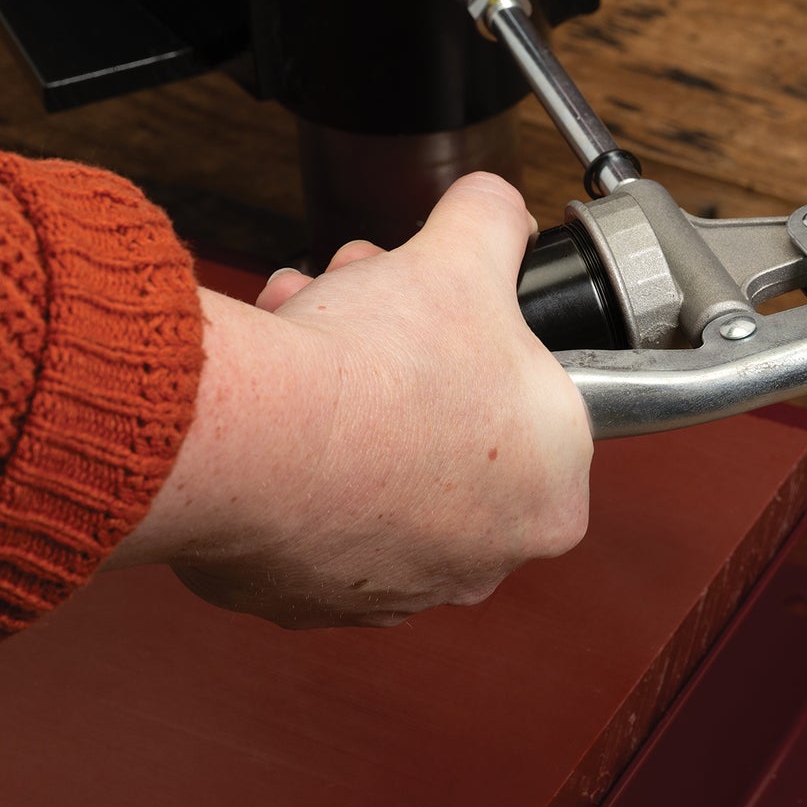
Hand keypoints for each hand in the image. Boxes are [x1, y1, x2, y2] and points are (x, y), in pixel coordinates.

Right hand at [105, 173, 592, 627]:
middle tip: (358, 303)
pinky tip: (272, 406)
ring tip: (298, 330)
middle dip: (396, 348)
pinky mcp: (308, 600)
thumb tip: (493, 206)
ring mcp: (393, 591)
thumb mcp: (461, 254)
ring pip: (372, 468)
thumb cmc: (375, 367)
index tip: (429, 306)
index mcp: (552, 492)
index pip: (526, 400)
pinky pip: (306, 511)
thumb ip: (495, 220)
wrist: (254, 438)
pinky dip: (289, 460)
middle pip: (444, 426)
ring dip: (339, 394)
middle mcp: (483, 560)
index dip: (470, 331)